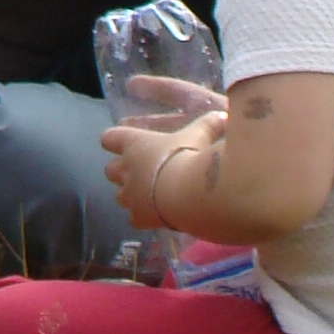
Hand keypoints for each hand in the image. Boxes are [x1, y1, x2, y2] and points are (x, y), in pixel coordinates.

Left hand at [100, 108, 224, 226]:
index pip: (109, 138)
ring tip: (149, 196)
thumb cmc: (188, 157)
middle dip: (121, 172)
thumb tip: (223, 114)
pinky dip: (142, 219)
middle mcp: (126, 169)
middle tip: (140, 172)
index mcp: (134, 144)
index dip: (114, 141)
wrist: (190, 194)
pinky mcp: (139, 218)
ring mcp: (130, 196)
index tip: (122, 143)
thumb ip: (208, 124)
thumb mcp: (199, 135)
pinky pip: (133, 219)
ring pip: (119, 195)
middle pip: (110, 169)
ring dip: (130, 195)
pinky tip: (157, 218)